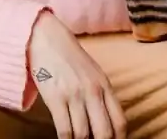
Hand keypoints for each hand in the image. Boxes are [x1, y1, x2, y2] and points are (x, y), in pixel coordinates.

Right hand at [28, 11, 126, 138]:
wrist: (46, 37)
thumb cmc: (68, 57)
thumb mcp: (92, 73)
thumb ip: (101, 95)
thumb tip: (105, 121)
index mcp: (105, 86)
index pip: (120, 122)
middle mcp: (93, 92)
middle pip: (104, 132)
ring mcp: (75, 95)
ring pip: (83, 134)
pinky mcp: (56, 97)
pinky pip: (65, 129)